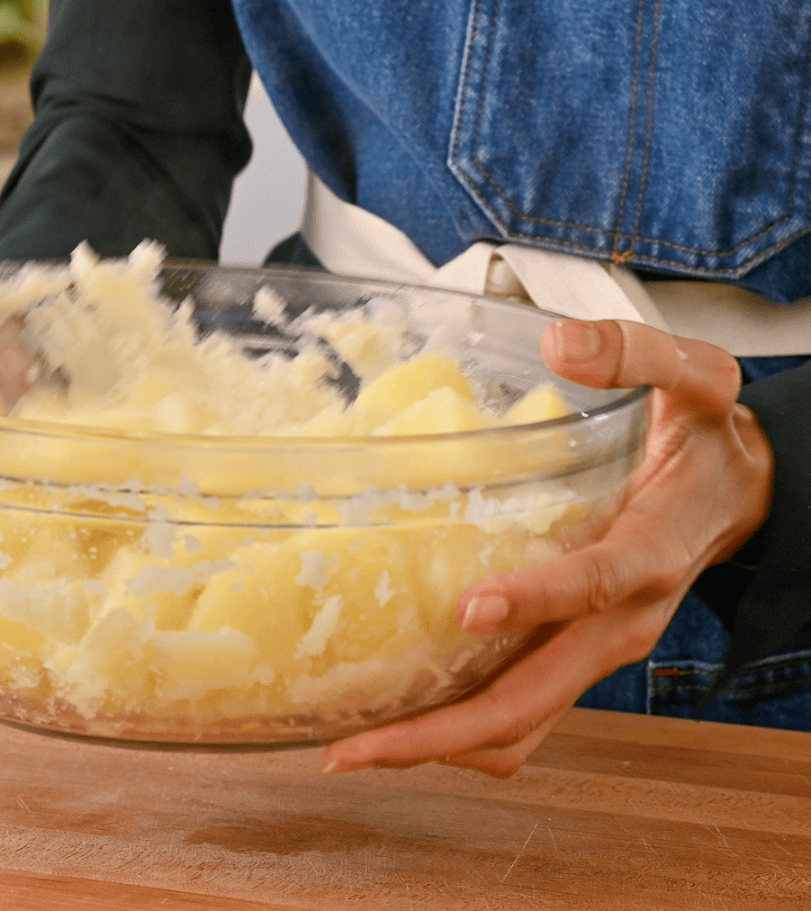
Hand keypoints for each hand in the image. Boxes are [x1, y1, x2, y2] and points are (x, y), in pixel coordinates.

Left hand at [322, 319, 772, 777]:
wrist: (736, 499)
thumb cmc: (706, 444)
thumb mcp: (696, 378)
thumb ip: (636, 354)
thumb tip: (559, 342)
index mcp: (649, 551)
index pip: (594, 584)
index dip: (535, 600)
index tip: (468, 610)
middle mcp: (619, 622)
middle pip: (535, 700)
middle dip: (444, 729)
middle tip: (351, 744)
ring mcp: (594, 653)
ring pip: (520, 727)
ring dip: (440, 744)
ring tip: (352, 743)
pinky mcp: (572, 660)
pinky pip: (517, 717)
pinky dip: (458, 729)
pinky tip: (395, 714)